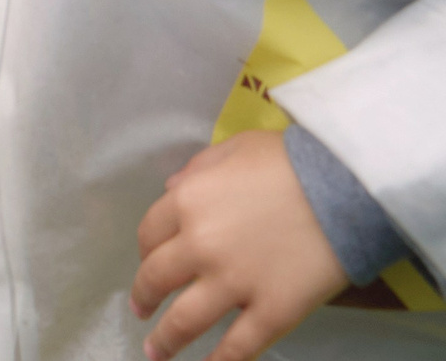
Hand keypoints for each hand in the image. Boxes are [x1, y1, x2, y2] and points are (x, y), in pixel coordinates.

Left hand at [132, 131, 349, 360]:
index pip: (150, 233)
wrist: (348, 187)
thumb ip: (198, 169)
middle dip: (144, 297)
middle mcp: (200, 245)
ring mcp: (234, 282)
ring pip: (186, 319)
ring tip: (156, 352)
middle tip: (141, 311)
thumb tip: (172, 189)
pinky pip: (238, 345)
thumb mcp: (235, 148)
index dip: (146, 251)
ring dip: (166, 340)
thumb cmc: (293, 160)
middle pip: (157, 277)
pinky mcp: (272, 312)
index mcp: (187, 202)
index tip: (148, 261)